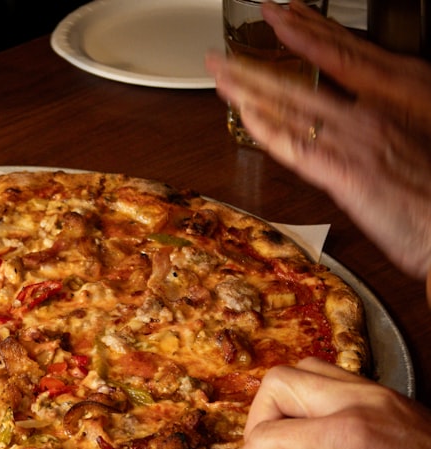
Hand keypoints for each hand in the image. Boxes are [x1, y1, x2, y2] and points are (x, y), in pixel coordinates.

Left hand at [205, 0, 430, 280]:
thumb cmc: (428, 208)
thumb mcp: (388, 172)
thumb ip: (357, 159)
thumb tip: (334, 162)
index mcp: (372, 120)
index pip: (310, 94)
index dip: (273, 81)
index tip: (245, 72)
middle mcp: (361, 124)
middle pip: (293, 92)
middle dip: (251, 75)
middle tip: (218, 60)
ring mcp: (353, 144)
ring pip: (290, 109)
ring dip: (249, 91)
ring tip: (219, 75)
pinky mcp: (347, 172)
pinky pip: (298, 145)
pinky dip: (268, 128)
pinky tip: (244, 113)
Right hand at [228, 357, 430, 448]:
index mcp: (345, 433)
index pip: (267, 439)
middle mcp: (359, 400)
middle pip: (278, 384)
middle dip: (256, 425)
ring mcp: (379, 394)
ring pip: (307, 372)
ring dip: (283, 407)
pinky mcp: (393, 399)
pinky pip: (336, 381)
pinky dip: (312, 404)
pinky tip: (320, 444)